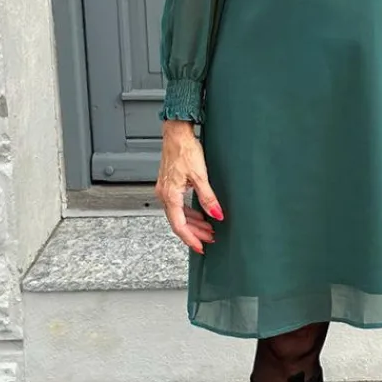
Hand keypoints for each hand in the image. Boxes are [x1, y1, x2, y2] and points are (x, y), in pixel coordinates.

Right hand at [155, 120, 222, 253]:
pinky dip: (189, 213)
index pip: (179, 225)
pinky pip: (177, 205)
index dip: (190, 238)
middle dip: (195, 232)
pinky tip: (199, 214)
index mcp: (170, 195)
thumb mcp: (200, 176)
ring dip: (193, 223)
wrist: (176, 134)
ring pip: (178, 214)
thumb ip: (208, 198)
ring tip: (208, 228)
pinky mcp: (169, 184)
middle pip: (179, 222)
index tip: (201, 247)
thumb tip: (217, 214)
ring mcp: (165, 190)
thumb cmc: (185, 150)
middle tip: (210, 238)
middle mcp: (164, 195)